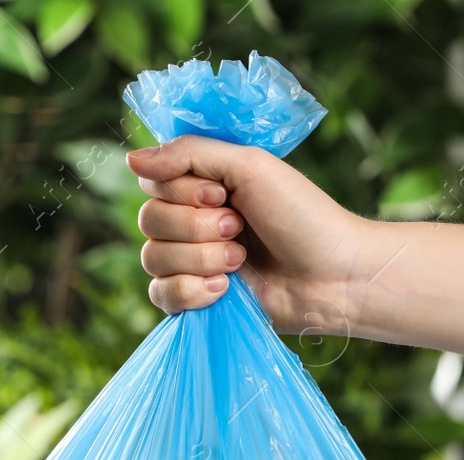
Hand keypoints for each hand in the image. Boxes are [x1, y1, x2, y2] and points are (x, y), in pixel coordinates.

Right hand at [125, 135, 375, 335]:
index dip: (182, 192)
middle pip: (148, 221)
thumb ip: (189, 154)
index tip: (223, 196)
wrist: (334, 276)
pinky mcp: (196, 301)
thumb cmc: (303, 216)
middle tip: (240, 229)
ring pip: (152, 258)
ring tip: (241, 260)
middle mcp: (190, 222)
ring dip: (201, 258)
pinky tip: (226, 290)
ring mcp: (191, 263)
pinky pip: (161, 296)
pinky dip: (192, 291)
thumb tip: (130, 158)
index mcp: (201, 186)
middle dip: (197, 227)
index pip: (153, 183)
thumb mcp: (250, 166)